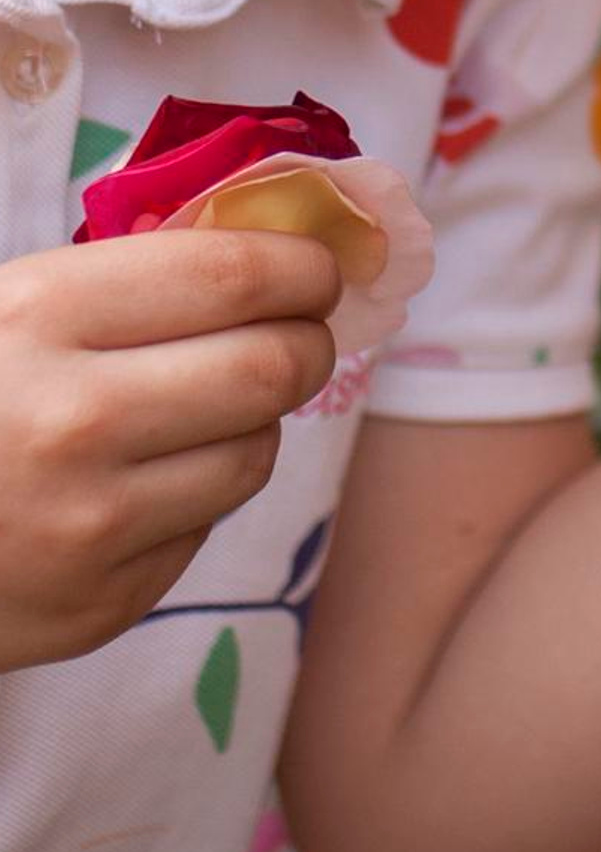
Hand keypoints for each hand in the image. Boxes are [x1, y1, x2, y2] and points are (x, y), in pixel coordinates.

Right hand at [0, 228, 342, 670]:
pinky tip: (142, 481)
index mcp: (41, 317)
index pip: (239, 276)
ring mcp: (86, 526)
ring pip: (257, 452)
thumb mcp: (15, 308)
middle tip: (297, 334)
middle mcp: (70, 421)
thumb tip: (286, 245)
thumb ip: (139, 275)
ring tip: (202, 410)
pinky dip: (197, 496)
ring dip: (252, 423)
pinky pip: (206, 527)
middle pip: (275, 367)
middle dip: (306, 342)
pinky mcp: (98, 606)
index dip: (305, 266)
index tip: (319, 268)